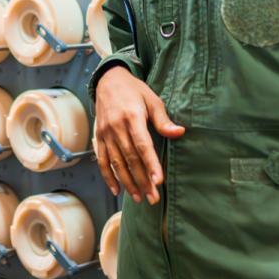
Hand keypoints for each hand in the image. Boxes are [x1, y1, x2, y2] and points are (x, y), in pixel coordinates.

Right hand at [93, 67, 184, 203]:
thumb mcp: (152, 100)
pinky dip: (108, 176)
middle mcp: (116, 127)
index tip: (158, 181)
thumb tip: (180, 132)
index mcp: (132, 117)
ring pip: (116, 163)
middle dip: (142, 180)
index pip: (143, 145)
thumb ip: (163, 120)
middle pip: (130, 158)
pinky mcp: (99, 137)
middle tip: (153, 197)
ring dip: (127, 182)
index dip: (151, 164)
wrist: (108, 80)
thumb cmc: (134, 90)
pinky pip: (102, 160)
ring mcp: (106, 133)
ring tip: (139, 198)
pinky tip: (116, 189)